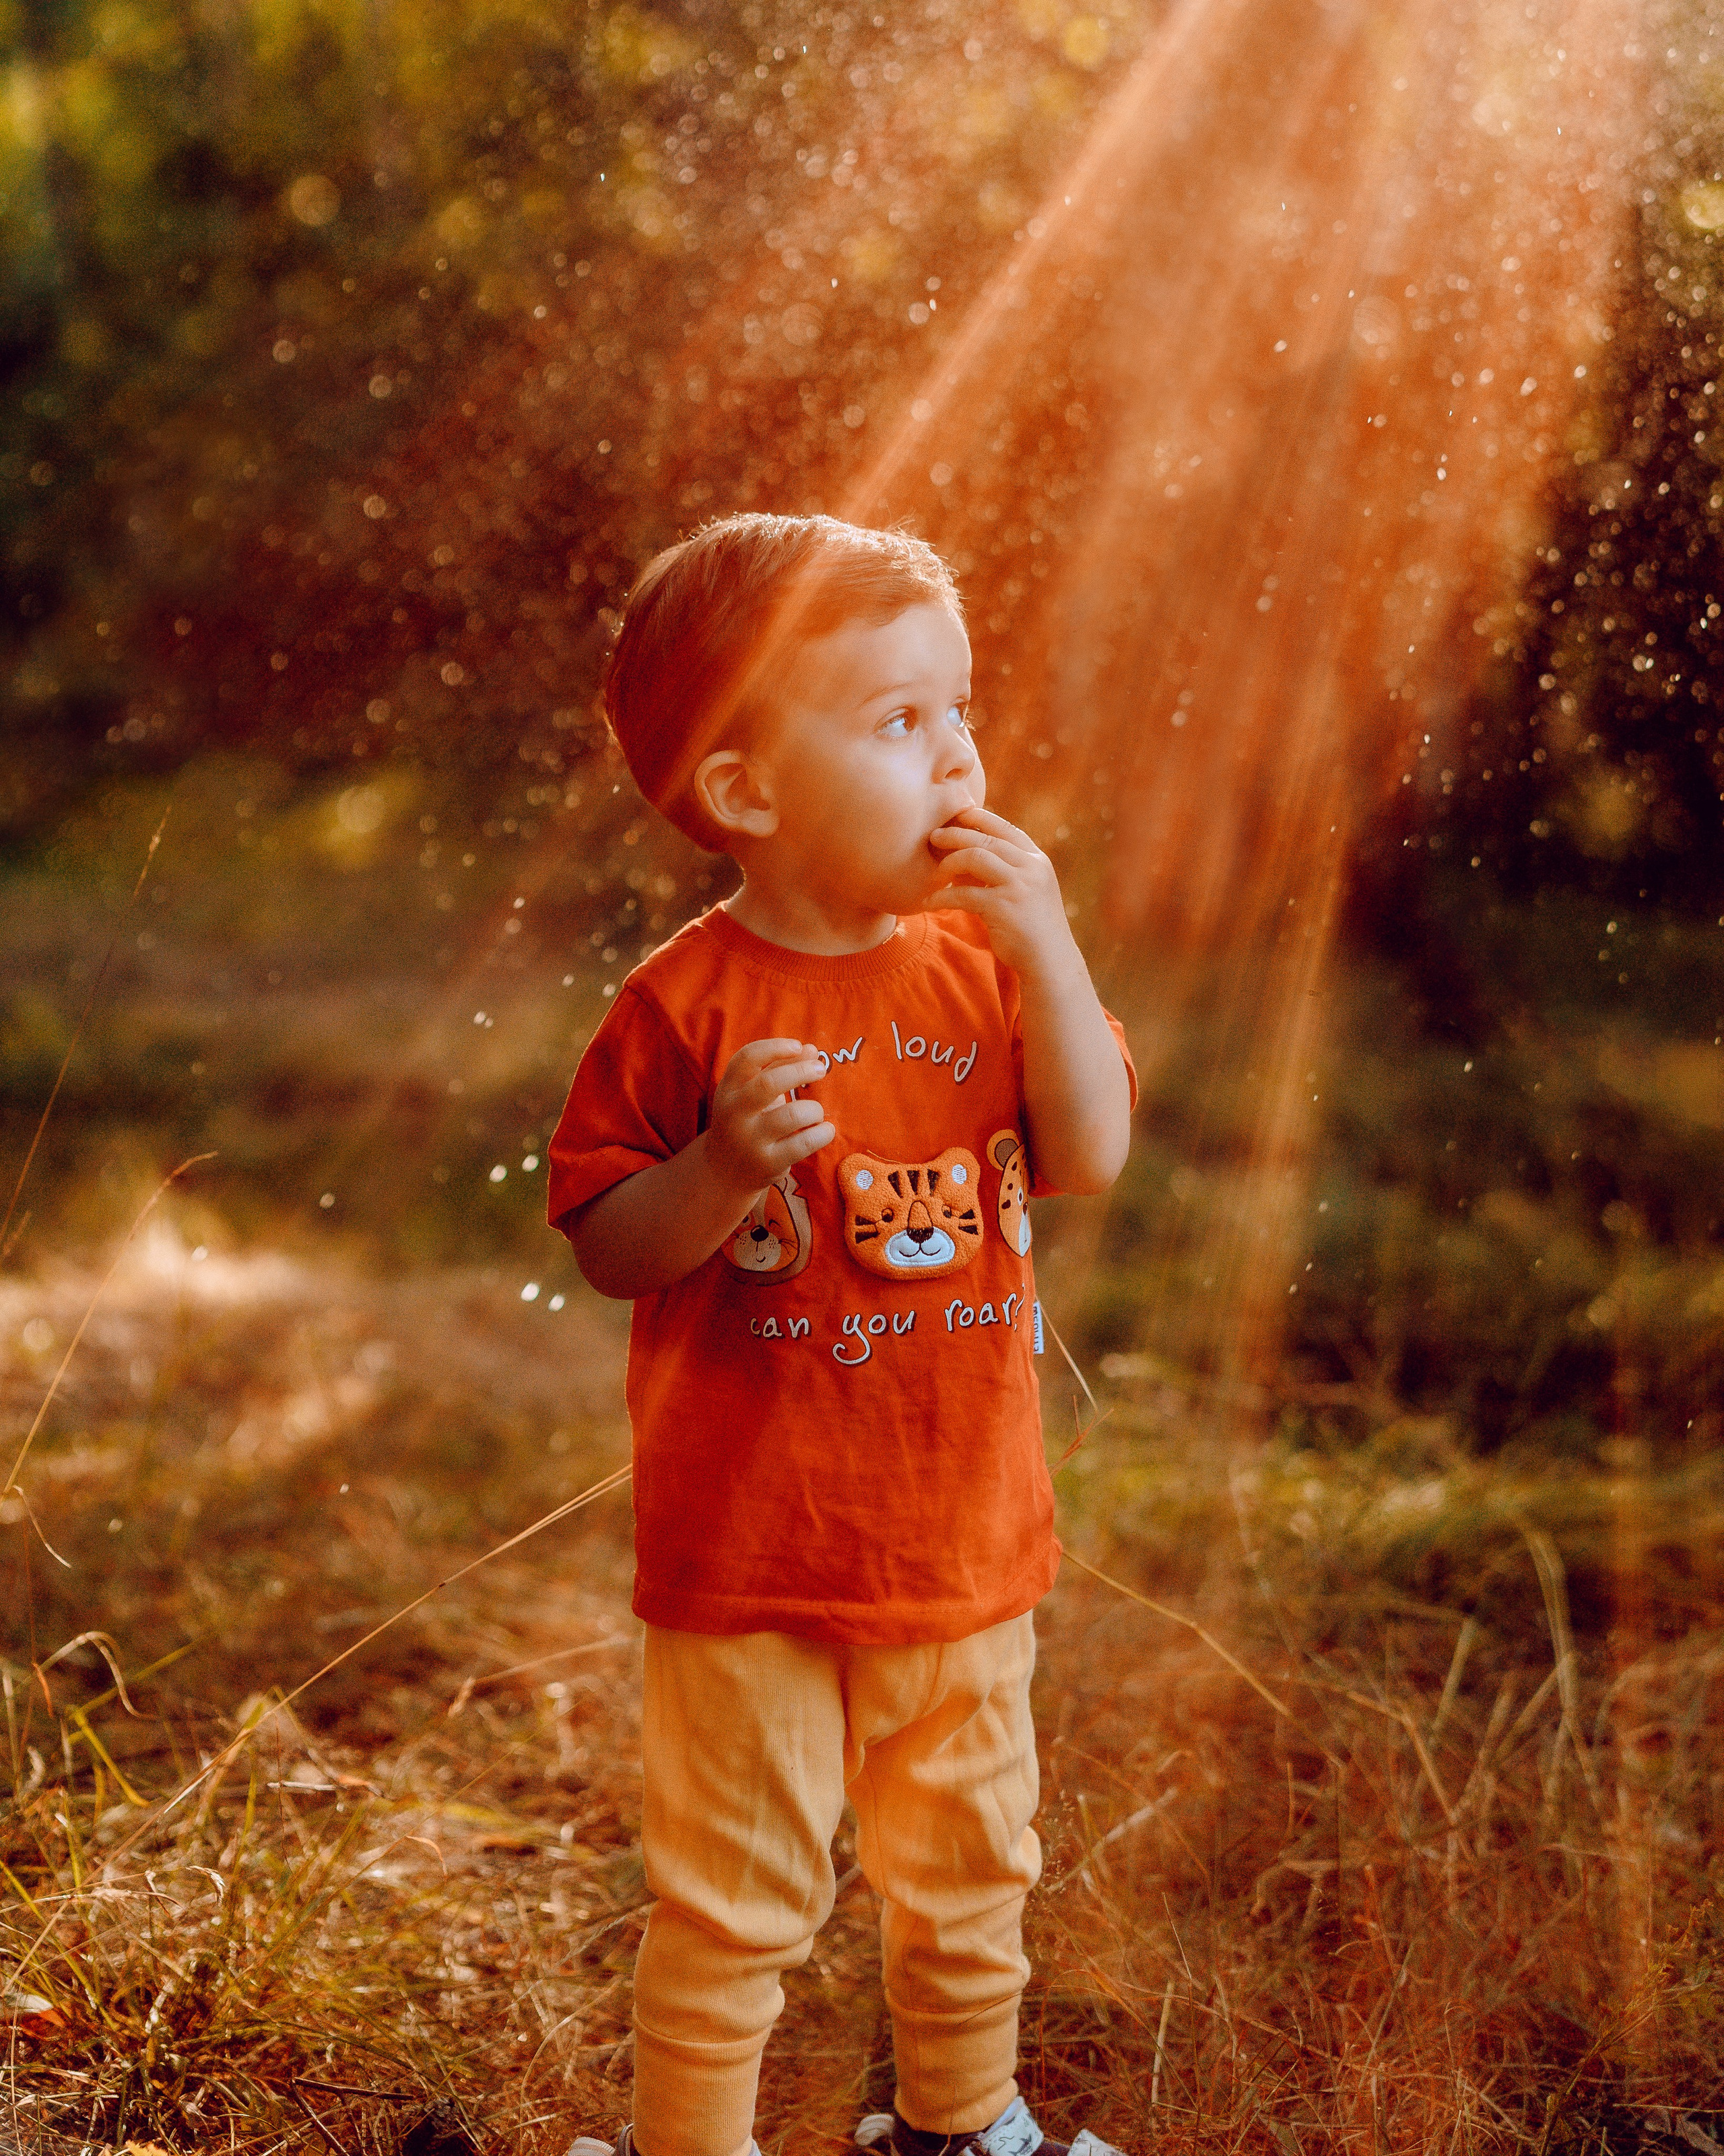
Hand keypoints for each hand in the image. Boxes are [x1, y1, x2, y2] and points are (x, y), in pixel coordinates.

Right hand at [704, 1038, 834, 1204]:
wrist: (725, 1171)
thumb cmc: (747, 1120)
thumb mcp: (754, 1092)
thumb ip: (780, 1068)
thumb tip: (811, 1049)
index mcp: (729, 1089)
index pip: (747, 1058)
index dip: (775, 1048)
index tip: (797, 1046)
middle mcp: (735, 1113)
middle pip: (769, 1083)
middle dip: (801, 1071)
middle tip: (820, 1069)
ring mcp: (750, 1140)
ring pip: (793, 1115)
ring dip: (814, 1109)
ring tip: (816, 1112)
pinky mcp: (768, 1163)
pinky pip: (804, 1143)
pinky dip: (823, 1133)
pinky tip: (825, 1130)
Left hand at [927, 807, 1079, 980]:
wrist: (1050, 960)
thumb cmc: (1032, 928)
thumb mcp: (1024, 892)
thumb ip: (1003, 872)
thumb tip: (961, 858)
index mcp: (1037, 860)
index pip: (1005, 829)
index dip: (979, 818)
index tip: (957, 815)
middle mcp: (1031, 868)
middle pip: (986, 839)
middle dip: (956, 834)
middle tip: (934, 836)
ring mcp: (1019, 886)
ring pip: (975, 857)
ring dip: (949, 862)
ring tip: (935, 873)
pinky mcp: (1004, 907)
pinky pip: (964, 894)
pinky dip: (942, 896)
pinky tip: (930, 902)